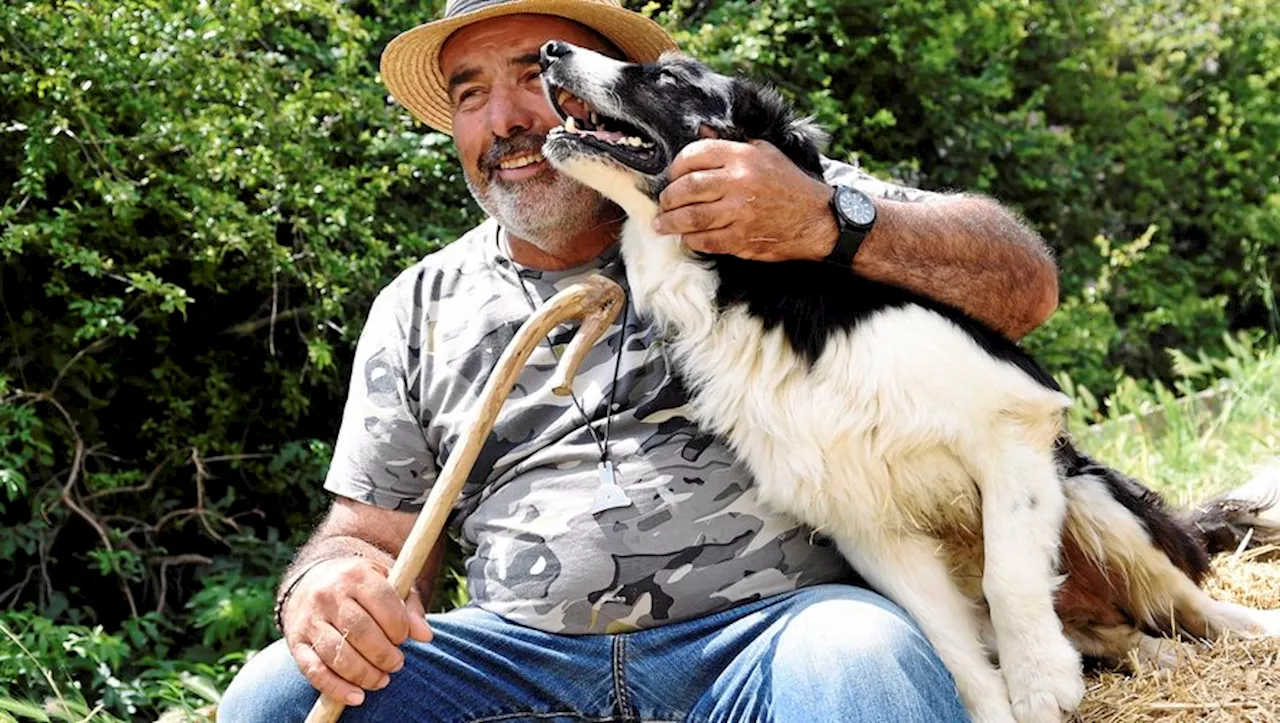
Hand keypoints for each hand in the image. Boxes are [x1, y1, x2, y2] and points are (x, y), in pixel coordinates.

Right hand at [280, 557, 432, 705]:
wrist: (313, 579)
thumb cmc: (361, 585)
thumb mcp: (388, 582)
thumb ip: (409, 607)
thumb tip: (425, 636)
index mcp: (356, 575)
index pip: (383, 603)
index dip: (399, 627)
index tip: (404, 638)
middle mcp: (329, 595)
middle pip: (360, 632)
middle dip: (384, 654)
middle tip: (397, 664)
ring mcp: (310, 619)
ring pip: (337, 654)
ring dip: (364, 674)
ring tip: (381, 680)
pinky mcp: (296, 642)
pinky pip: (314, 671)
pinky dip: (336, 688)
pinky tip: (357, 697)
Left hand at [652, 139, 839, 261]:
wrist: (816, 218)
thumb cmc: (788, 183)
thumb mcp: (764, 151)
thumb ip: (730, 142)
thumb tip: (700, 129)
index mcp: (742, 156)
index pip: (694, 155)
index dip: (675, 167)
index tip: (671, 177)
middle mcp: (739, 182)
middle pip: (687, 188)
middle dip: (668, 197)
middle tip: (663, 203)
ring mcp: (740, 212)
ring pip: (691, 217)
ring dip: (671, 222)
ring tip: (661, 224)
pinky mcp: (742, 238)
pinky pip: (706, 240)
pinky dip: (691, 240)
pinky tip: (686, 238)